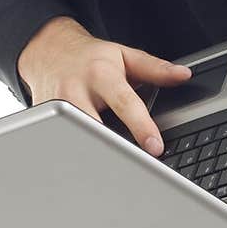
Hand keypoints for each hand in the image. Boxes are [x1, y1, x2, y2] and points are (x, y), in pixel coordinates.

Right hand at [16, 16, 192, 155]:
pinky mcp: (43, 119)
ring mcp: (56, 108)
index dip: (141, 126)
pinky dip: (72, 156)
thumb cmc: (89, 57)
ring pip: (73, 138)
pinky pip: (60, 142)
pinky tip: (84, 169)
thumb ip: (154, 68)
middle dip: (112, 148)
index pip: (124, 103)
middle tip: (134, 169)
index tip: (155, 148)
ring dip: (91, 156)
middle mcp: (76, 91)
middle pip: (94, 126)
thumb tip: (183, 75)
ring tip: (110, 177)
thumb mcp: (123, 55)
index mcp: (100, 74)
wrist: (48, 50)